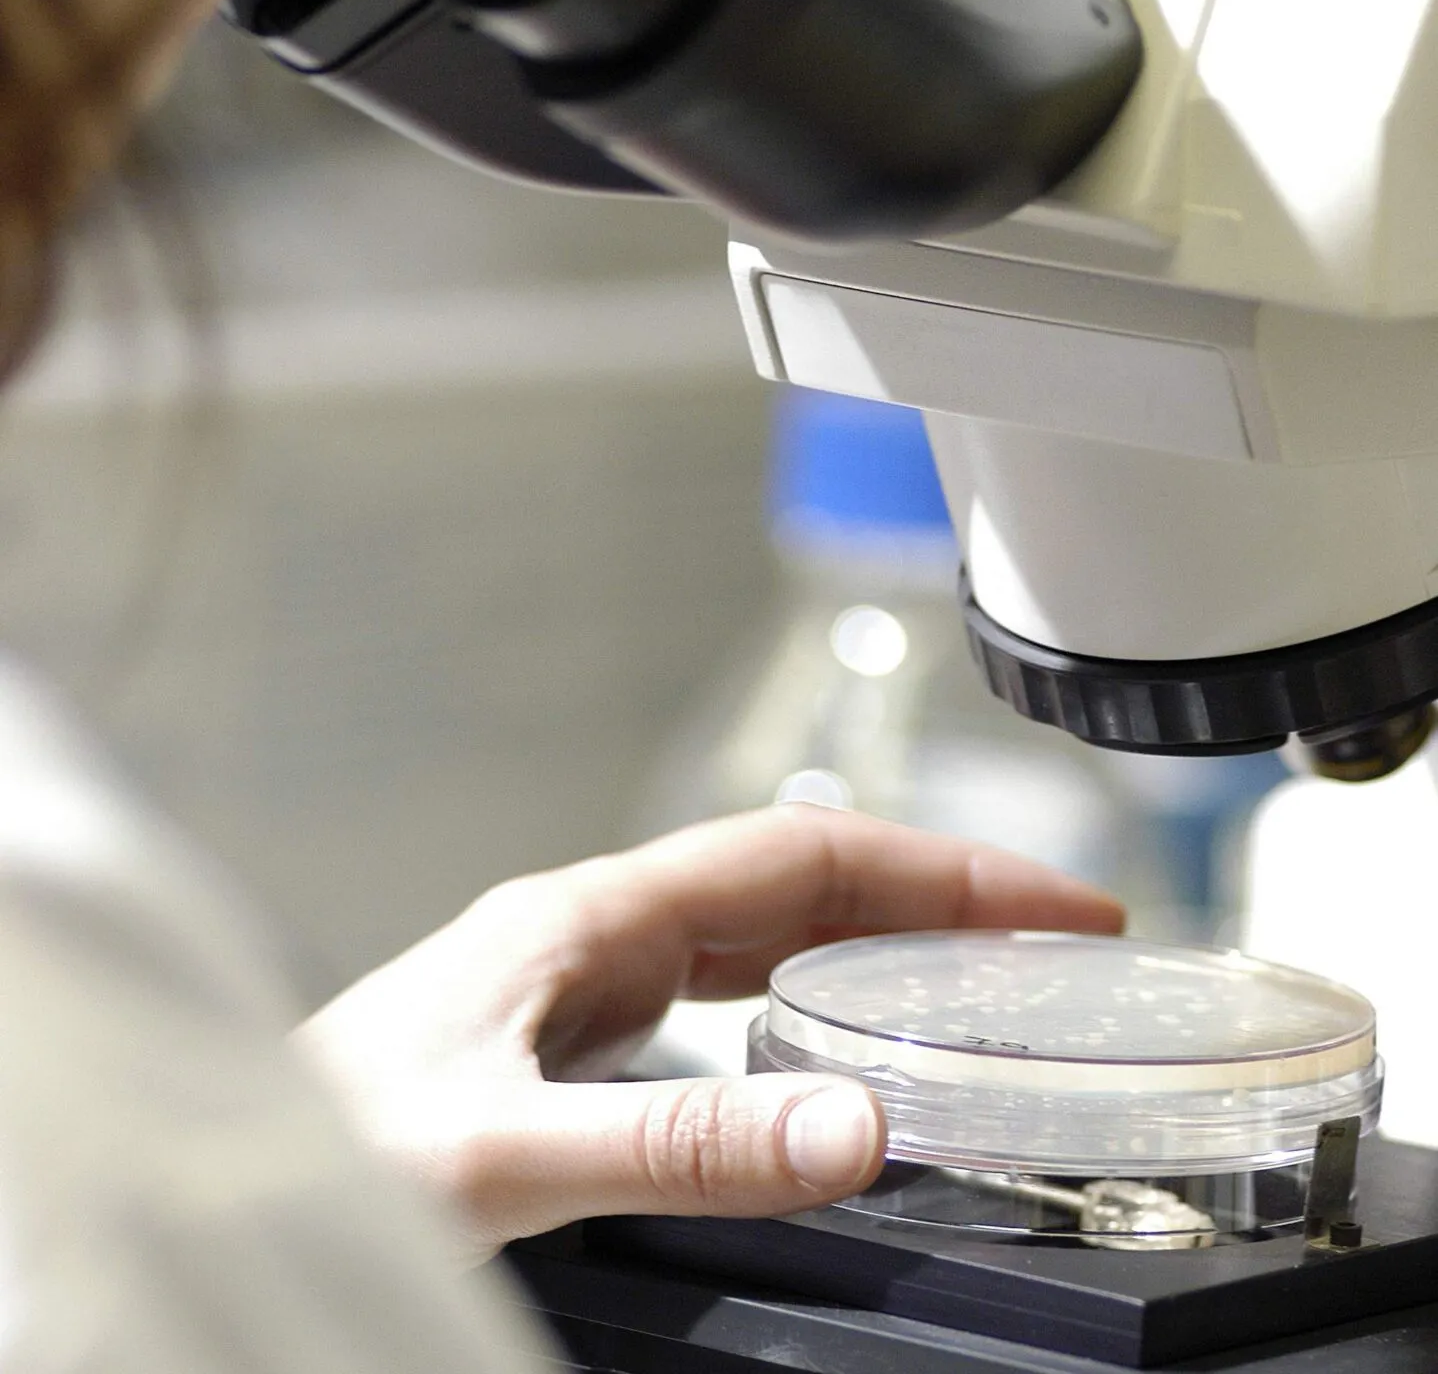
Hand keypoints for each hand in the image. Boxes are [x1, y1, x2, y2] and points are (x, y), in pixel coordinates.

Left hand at [297, 806, 1123, 1261]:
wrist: (230, 1175)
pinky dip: (813, 1000)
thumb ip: (682, 1141)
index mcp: (590, 917)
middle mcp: (595, 931)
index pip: (802, 857)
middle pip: (800, 881)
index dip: (939, 871)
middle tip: (1059, 942)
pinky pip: (725, 994)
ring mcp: (585, 980)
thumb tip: (858, 1129)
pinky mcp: (575, 1039)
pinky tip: (841, 1040)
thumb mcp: (507, 1151)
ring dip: (880, 941)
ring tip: (984, 977)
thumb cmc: (328, 1146)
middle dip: (936, 897)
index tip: (1053, 907)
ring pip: (767, 932)